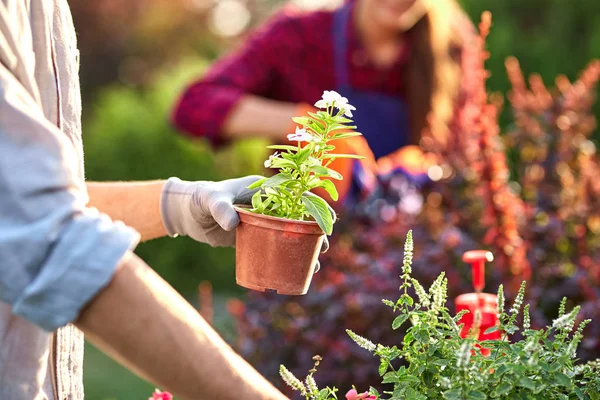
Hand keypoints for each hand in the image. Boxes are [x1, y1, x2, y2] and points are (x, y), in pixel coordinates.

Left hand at [160, 176, 330, 269]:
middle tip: (323, 247)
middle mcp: (268, 204)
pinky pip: (275, 245)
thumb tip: (233, 224)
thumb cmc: (201, 199)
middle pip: (298, 217)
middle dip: (315, 231)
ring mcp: (263, 221)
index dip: (314, 206)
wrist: (188, 213)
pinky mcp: (255, 236)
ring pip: (290, 234)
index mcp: (264, 189)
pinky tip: (295, 272)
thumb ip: (221, 209)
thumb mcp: (211, 201)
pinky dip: (286, 257)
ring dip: (304, 247)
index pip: (296, 195)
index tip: (328, 220)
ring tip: (315, 266)